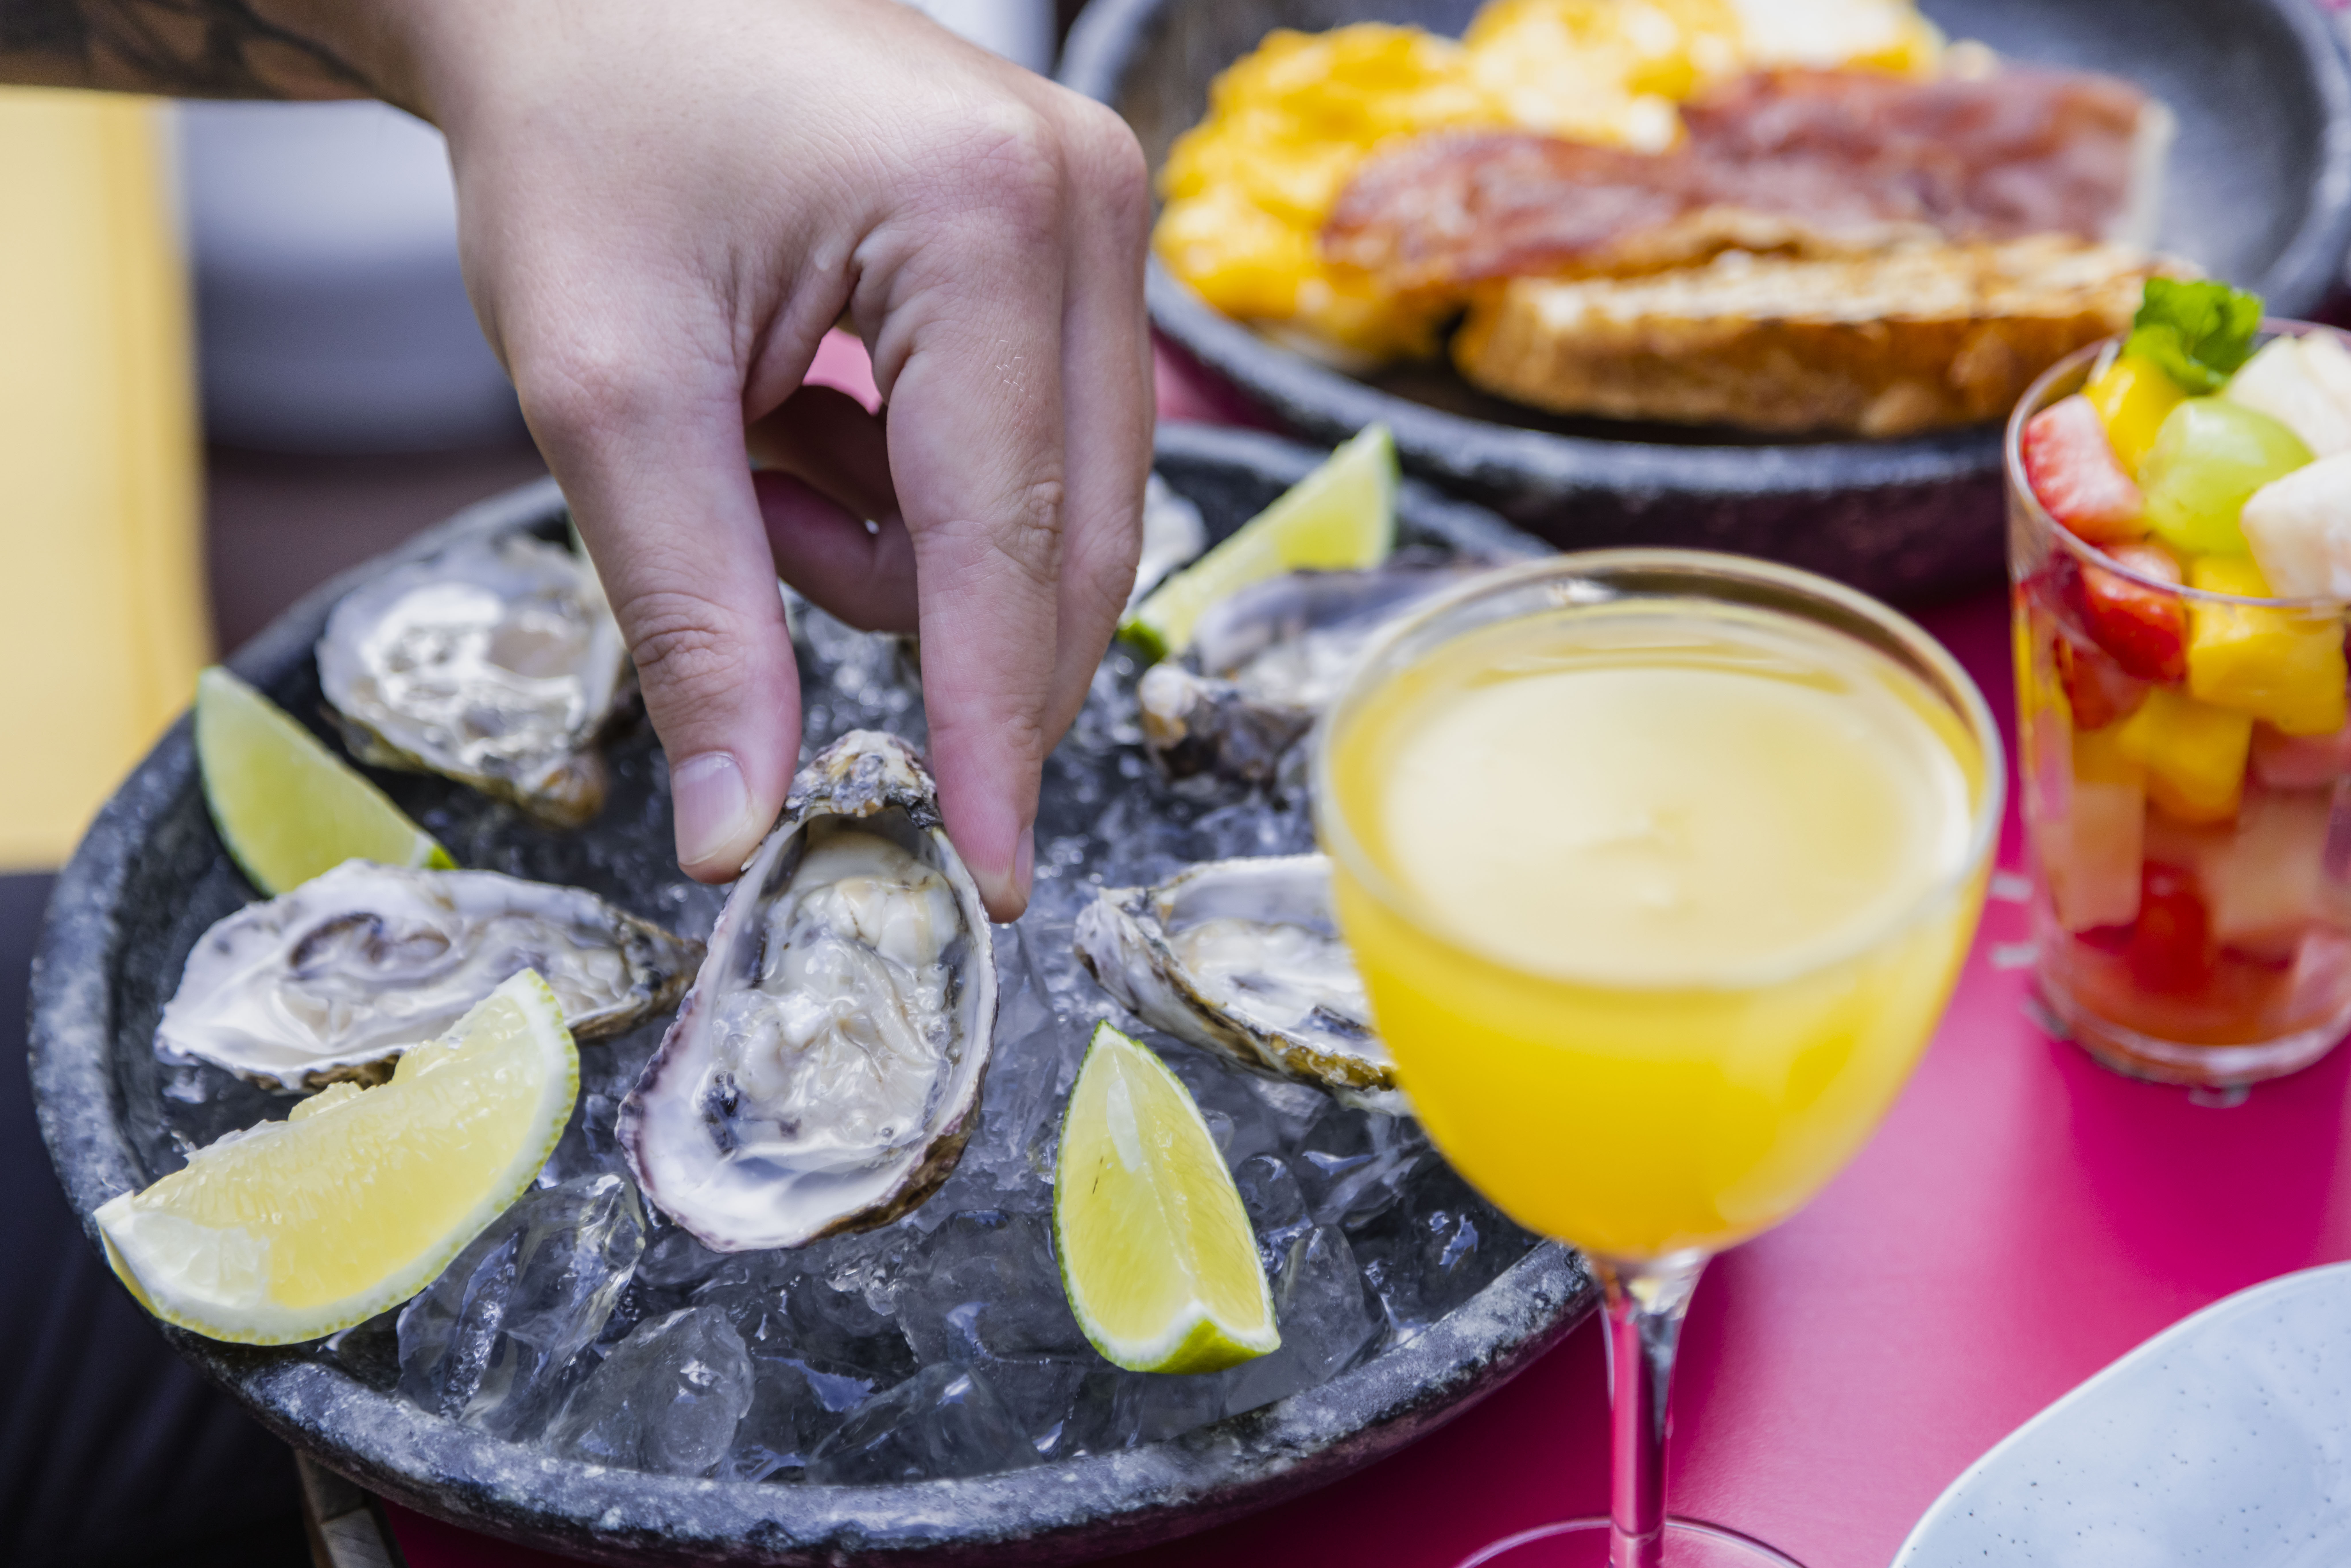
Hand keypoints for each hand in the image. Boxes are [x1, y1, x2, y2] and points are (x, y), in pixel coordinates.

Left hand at [397, 0, 1152, 917]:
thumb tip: (736, 829)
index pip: (1008, 546)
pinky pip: (1035, 451)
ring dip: (900, 545)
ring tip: (761, 444)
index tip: (993, 875)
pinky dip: (915, 486)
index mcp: (984, 222)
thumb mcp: (608, 393)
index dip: (991, 732)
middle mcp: (1085, 207)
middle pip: (1069, 541)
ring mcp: (1095, 215)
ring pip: (1055, 512)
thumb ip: (694, 619)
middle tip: (764, 551)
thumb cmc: (578, 138)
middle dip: (928, 622)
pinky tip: (813, 409)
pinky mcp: (1070, 241)